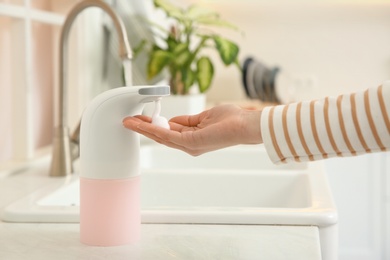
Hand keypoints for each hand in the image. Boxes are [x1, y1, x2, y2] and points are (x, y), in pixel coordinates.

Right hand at [123, 104, 262, 155]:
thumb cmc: (231, 120)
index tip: (141, 118)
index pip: (168, 133)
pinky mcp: (190, 142)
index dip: (153, 125)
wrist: (244, 125)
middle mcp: (189, 145)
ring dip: (143, 129)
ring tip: (128, 122)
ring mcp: (189, 145)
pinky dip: (153, 130)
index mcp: (192, 139)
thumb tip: (172, 120)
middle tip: (128, 121)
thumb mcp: (203, 117)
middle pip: (160, 136)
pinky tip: (142, 124)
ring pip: (160, 137)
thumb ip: (187, 120)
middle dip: (143, 128)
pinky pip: (166, 136)